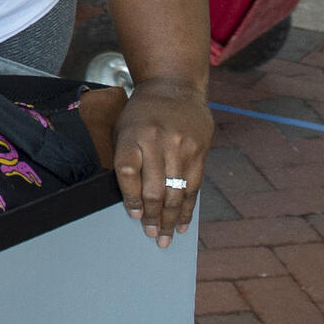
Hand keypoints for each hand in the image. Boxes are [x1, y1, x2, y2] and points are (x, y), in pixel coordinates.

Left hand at [107, 79, 211, 247]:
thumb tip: (133, 202)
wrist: (174, 86)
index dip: (131, 199)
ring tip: (165, 237)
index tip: (134, 216)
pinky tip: (182, 223)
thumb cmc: (142, 113)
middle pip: (154, 188)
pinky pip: (193, 186)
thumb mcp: (124, 128)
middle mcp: (157, 140)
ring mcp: (181, 145)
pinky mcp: (200, 150)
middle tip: (152, 235)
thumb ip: (126, 160)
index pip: (128, 173)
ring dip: (170, 219)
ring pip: (175, 192)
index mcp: (132, 134)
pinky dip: (187, 208)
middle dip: (153, 216)